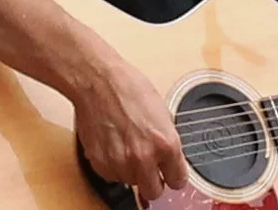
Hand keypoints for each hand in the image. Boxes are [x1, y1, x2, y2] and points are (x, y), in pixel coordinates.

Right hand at [71, 53, 187, 203]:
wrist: (99, 84)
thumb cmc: (131, 90)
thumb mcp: (164, 114)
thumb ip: (168, 142)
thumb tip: (171, 161)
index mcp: (166, 143)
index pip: (178, 181)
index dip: (176, 176)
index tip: (173, 174)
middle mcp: (143, 158)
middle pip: (154, 192)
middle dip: (155, 181)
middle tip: (153, 168)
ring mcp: (120, 164)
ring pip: (132, 183)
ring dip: (133, 171)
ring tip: (130, 146)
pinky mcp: (100, 164)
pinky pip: (113, 176)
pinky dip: (116, 167)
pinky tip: (117, 147)